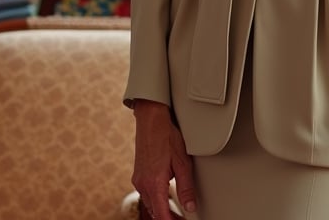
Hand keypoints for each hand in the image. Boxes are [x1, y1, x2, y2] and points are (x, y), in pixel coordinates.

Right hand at [132, 99, 197, 216]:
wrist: (150, 119)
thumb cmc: (166, 135)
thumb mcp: (182, 161)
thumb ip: (186, 187)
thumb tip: (190, 207)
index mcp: (154, 184)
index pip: (161, 216)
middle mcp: (143, 184)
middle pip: (154, 213)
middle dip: (168, 218)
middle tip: (183, 218)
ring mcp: (138, 179)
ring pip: (149, 204)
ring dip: (162, 211)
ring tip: (177, 212)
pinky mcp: (138, 174)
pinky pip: (146, 193)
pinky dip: (156, 200)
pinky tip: (166, 197)